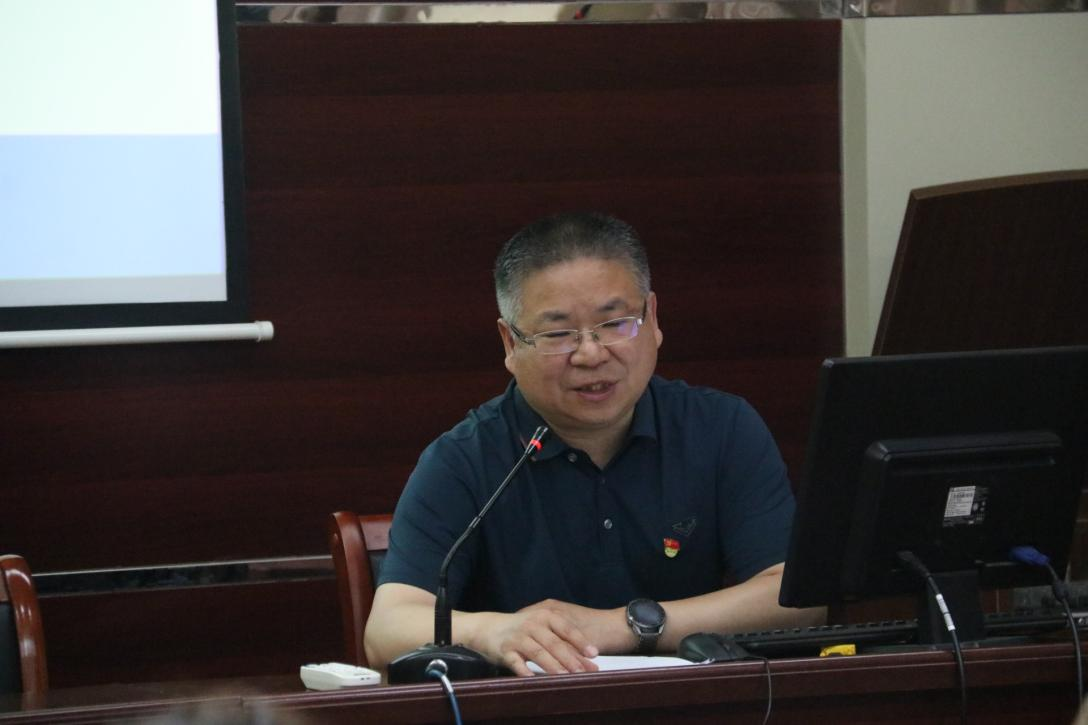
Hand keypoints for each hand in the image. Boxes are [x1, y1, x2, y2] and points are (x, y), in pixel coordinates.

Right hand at [474, 600, 601, 676]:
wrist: (489, 627)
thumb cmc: (523, 629)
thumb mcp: (542, 628)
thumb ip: (562, 641)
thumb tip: (587, 659)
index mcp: (545, 616)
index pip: (566, 629)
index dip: (580, 641)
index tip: (594, 654)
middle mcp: (532, 624)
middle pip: (554, 643)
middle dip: (570, 658)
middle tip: (584, 671)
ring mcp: (518, 637)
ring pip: (538, 652)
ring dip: (551, 665)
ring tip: (564, 677)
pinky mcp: (505, 649)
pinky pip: (515, 661)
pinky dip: (523, 670)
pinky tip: (532, 678)